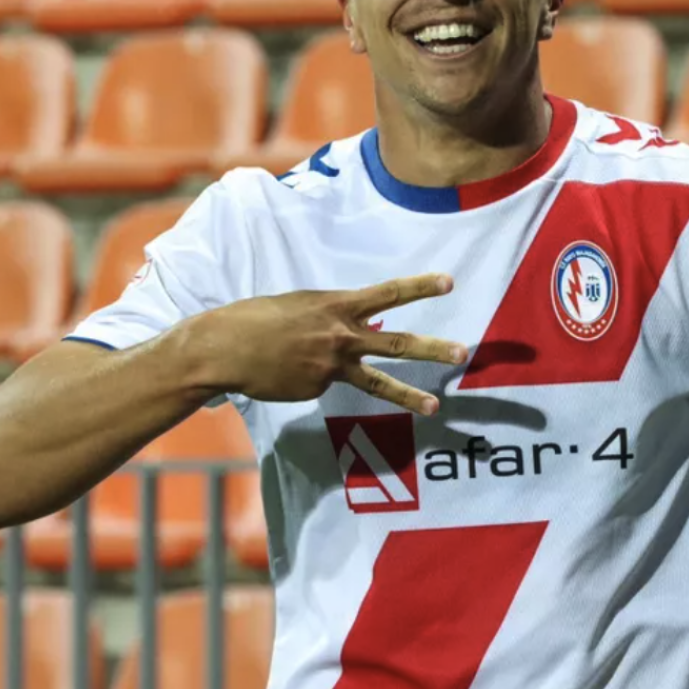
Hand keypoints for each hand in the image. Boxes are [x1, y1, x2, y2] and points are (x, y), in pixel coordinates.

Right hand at [176, 273, 464, 415]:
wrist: (224, 348)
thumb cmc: (257, 319)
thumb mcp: (300, 305)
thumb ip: (330, 316)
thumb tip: (351, 333)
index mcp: (337, 305)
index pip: (388, 293)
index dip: (420, 286)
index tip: (449, 282)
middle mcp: (341, 336)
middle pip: (397, 343)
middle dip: (433, 348)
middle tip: (463, 352)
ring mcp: (332, 366)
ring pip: (379, 382)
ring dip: (411, 394)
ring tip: (436, 406)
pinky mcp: (319, 389)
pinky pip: (326, 383)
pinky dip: (313, 377)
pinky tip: (287, 370)